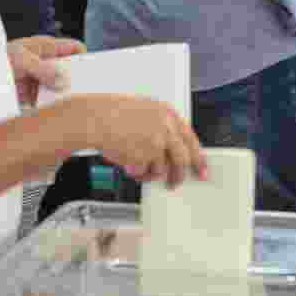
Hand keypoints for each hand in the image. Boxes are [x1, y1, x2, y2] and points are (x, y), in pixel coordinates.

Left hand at [7, 36, 85, 105]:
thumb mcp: (22, 59)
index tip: (91, 71)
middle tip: (86, 89)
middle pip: (71, 70)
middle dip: (77, 79)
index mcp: (47, 47)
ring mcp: (41, 79)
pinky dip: (53, 105)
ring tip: (72, 103)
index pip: (74, 49)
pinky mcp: (34, 95)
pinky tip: (57, 111)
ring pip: (61, 87)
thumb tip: (64, 81)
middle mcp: (47, 63)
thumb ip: (44, 69)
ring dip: (64, 95)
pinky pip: (50, 100)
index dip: (84, 57)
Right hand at [61, 93, 207, 187]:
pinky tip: (127, 163)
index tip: (202, 169)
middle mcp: (166, 128)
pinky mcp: (143, 156)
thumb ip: (161, 128)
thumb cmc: (113, 115)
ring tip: (140, 169)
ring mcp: (156, 142)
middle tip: (176, 183)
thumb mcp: (145, 113)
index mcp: (168, 114)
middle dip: (180, 174)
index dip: (198, 157)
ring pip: (163, 168)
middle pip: (183, 158)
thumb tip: (171, 152)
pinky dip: (136, 172)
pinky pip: (144, 172)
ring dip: (152, 173)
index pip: (191, 139)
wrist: (93, 118)